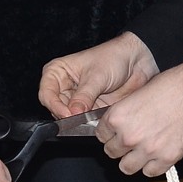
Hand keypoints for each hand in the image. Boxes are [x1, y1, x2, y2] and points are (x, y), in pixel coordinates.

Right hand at [38, 32, 158, 116]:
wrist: (136, 61)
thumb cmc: (113, 58)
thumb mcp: (96, 76)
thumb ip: (84, 97)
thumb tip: (74, 113)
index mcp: (57, 72)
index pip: (46, 94)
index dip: (55, 106)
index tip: (67, 114)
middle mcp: (64, 87)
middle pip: (56, 108)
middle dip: (67, 115)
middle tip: (79, 118)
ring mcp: (76, 99)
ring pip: (69, 117)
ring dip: (78, 121)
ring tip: (90, 117)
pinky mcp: (88, 109)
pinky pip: (83, 121)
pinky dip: (88, 123)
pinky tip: (96, 120)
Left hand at [94, 60, 182, 176]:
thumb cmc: (171, 86)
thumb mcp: (137, 94)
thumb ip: (125, 114)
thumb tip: (119, 127)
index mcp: (118, 117)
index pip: (101, 135)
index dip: (109, 133)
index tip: (114, 134)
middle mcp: (129, 136)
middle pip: (111, 152)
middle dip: (119, 147)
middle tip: (130, 141)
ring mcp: (148, 150)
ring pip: (126, 167)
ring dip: (131, 160)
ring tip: (140, 152)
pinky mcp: (167, 158)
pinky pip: (150, 172)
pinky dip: (152, 166)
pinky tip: (157, 155)